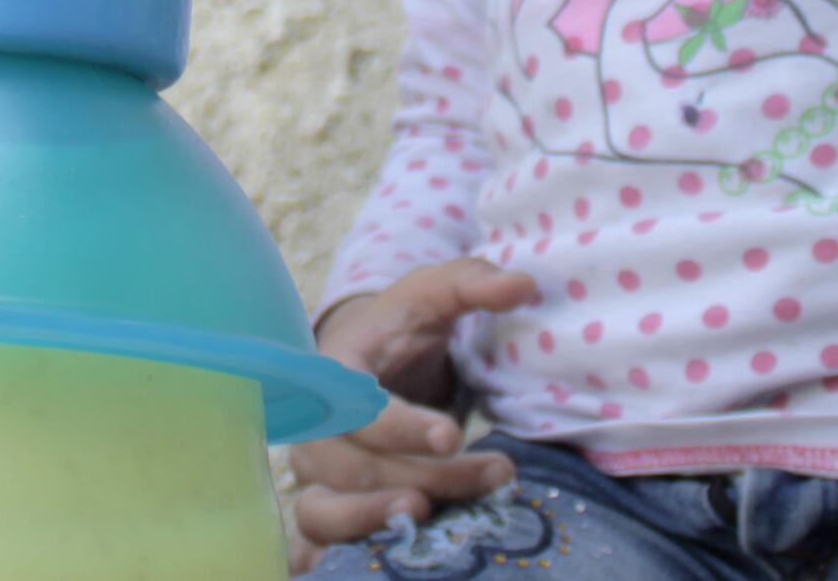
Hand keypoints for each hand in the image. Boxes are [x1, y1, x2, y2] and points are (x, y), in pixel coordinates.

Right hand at [279, 259, 538, 571]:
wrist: (367, 361)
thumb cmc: (399, 329)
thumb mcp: (432, 296)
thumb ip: (472, 283)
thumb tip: (524, 286)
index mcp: (331, 370)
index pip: (354, 405)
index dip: (399, 426)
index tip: (452, 434)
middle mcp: (313, 427)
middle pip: (355, 467)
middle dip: (426, 476)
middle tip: (497, 472)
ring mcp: (314, 472)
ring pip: (329, 511)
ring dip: (379, 520)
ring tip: (435, 518)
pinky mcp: (323, 504)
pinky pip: (318, 541)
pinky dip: (341, 553)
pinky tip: (389, 558)